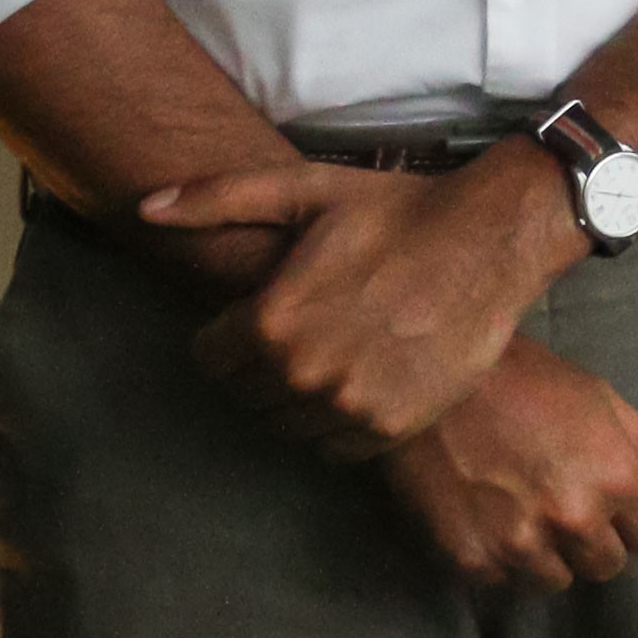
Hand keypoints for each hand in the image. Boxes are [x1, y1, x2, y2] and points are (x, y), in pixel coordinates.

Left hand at [149, 146, 582, 453]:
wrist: (494, 236)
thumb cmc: (398, 210)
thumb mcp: (307, 189)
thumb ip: (219, 199)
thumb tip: (143, 209)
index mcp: (272, 322)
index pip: (211, 359)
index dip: (232, 335)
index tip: (266, 315)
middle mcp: (304, 372)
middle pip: (248, 396)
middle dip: (266, 366)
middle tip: (310, 331)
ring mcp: (349, 404)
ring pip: (289, 425)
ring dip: (301, 398)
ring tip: (339, 354)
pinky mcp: (391, 425)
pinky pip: (336, 448)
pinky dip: (342, 423)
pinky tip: (366, 380)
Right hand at [381, 337, 637, 593]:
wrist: (440, 381)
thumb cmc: (531, 381)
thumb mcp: (606, 403)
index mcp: (616, 478)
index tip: (616, 500)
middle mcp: (574, 519)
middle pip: (608, 565)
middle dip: (598, 538)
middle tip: (569, 501)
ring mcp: (521, 544)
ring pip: (558, 582)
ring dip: (551, 555)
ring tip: (531, 512)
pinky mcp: (472, 559)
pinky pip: (505, 583)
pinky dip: (504, 559)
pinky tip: (495, 518)